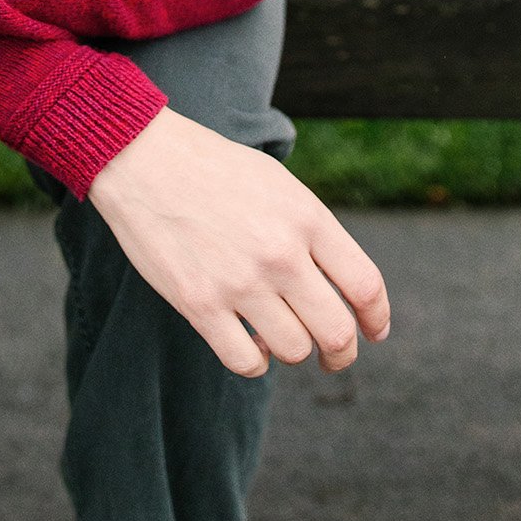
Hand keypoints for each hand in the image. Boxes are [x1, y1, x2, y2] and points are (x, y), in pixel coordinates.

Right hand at [87, 106, 389, 377]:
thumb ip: (313, 232)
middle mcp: (280, 252)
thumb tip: (341, 289)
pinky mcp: (200, 304)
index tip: (373, 332)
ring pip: (294, 350)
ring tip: (278, 333)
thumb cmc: (214, 169)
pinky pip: (247, 362)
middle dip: (341, 352)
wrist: (143, 158)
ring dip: (293, 350)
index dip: (377, 319)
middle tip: (333, 356)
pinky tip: (249, 342)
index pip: (365, 286)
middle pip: (337, 332)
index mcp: (306, 217)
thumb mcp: (278, 185)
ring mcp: (240, 282)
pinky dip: (255, 361)